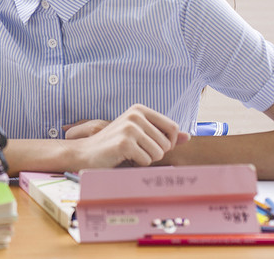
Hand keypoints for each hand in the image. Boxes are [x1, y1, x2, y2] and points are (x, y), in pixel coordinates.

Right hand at [70, 104, 189, 168]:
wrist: (85, 153)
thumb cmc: (114, 145)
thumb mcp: (140, 135)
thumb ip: (163, 135)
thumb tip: (188, 137)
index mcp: (139, 109)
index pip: (172, 127)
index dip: (167, 142)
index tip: (150, 145)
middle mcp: (135, 114)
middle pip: (167, 143)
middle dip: (154, 153)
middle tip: (135, 150)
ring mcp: (129, 127)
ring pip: (158, 153)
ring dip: (145, 159)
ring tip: (128, 153)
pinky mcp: (125, 142)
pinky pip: (146, 160)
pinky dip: (136, 164)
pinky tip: (122, 157)